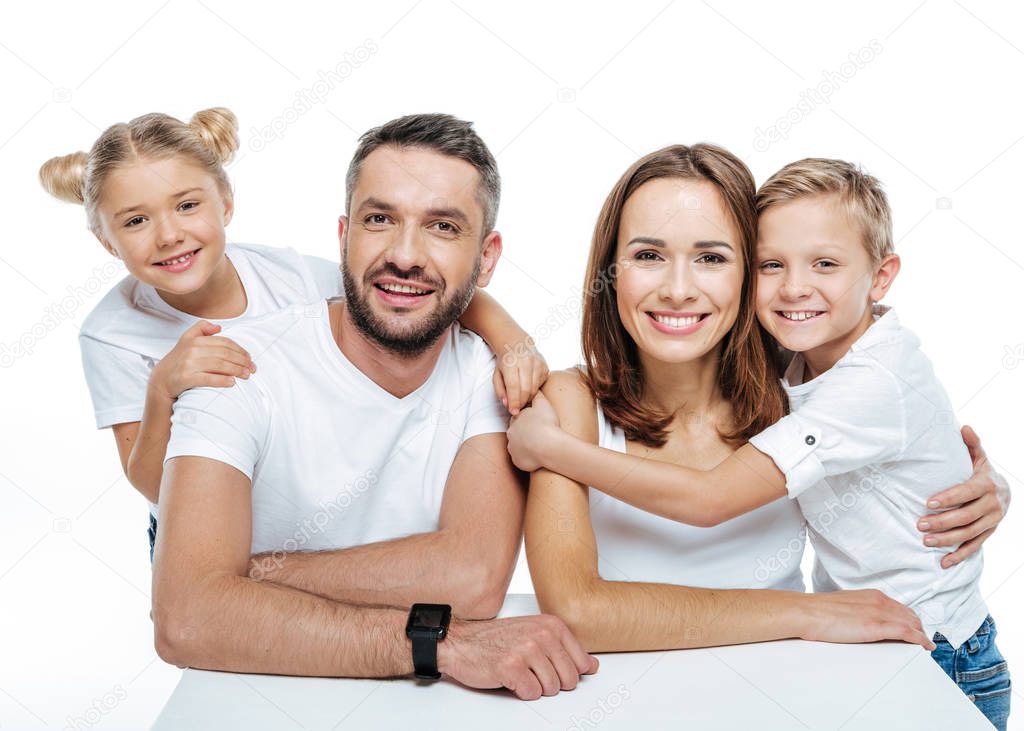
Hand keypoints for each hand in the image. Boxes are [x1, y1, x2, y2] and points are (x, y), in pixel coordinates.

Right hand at [150, 320, 255, 400]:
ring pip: (219, 365)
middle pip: (224, 354)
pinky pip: (208, 379)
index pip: (224, 343)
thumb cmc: (179, 360)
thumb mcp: (187, 339)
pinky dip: (222, 380)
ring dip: (236, 370)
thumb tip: (218, 327)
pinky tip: (232, 382)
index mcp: (195, 340)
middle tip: (252, 368)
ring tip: (246, 375)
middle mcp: (192, 350)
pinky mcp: (186, 378)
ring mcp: (188, 364)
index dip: (239, 350)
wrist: (161, 379)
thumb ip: (201, 329)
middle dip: (241, 361)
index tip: (249, 358)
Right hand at [438, 613, 598, 699]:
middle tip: (532, 671)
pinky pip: (532, 694)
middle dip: (552, 682)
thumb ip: (565, 649)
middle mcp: (541, 634)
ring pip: (552, 688)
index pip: (581, 662)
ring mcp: (527, 650)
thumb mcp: (535, 635)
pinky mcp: (511, 667)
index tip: (552, 667)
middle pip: (570, 679)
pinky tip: (510, 678)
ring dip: (535, 687)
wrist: (462, 642)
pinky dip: (521, 692)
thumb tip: (592, 666)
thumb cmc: (496, 640)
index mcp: (551, 625)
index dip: (568, 672)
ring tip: (520, 672)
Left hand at [493, 338, 548, 415]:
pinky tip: (528, 387)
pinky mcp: (545, 367)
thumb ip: (499, 390)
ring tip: (521, 399)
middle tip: (517, 408)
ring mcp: (538, 363)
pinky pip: (541, 385)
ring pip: (535, 388)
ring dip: (528, 398)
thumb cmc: (505, 362)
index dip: (514, 401)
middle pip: (526, 389)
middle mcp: (526, 361)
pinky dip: (534, 390)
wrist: (518, 344)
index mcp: (511, 363)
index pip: (514, 386)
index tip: (513, 412)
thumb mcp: (496, 375)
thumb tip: (507, 404)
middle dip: (521, 402)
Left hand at [507, 392, 561, 471]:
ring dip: (525, 447)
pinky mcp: (516, 460)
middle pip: (516, 433)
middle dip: (524, 434)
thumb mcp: (543, 404)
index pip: (518, 418)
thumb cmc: (547, 424)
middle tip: (537, 435)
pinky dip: (527, 459)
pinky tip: (536, 457)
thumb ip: (537, 395)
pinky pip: (520, 459)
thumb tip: (535, 388)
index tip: (536, 423)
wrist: (548, 446)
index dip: (527, 420)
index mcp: (516, 419)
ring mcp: (512, 448)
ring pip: (517, 447)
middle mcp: (511, 433)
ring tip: (538, 447)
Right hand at [800, 589, 934, 650]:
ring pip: (912, 623)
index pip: (899, 607)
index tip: (913, 627)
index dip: (909, 619)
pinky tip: (925, 646)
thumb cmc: (818, 610)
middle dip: (918, 627)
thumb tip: (861, 621)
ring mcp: (879, 613)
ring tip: (924, 644)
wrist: (807, 612)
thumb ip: (858, 611)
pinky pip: (908, 633)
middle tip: (921, 638)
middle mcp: (879, 601)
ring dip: (921, 634)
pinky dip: (920, 640)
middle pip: (910, 615)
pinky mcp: (877, 626)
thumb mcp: (844, 605)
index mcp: (870, 595)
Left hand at [919, 425, 1009, 567]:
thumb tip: (963, 427)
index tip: (928, 502)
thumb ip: (971, 445)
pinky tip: (943, 562)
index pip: (967, 492)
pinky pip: (975, 546)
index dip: (949, 498)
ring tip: (925, 541)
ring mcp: (991, 521)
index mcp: (986, 484)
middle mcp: (992, 504)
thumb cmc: (982, 472)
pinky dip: (960, 555)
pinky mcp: (989, 533)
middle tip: (919, 524)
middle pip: (966, 516)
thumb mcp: (979, 458)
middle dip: (942, 521)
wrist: (1006, 491)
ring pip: (969, 533)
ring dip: (947, 540)